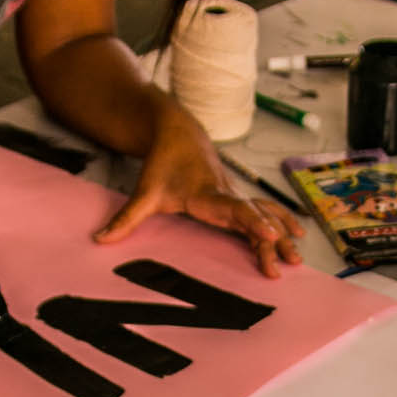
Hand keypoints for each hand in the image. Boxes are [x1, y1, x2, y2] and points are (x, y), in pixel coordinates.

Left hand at [93, 109, 303, 278]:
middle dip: (272, 240)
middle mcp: (228, 195)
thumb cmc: (163, 163)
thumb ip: (126, 218)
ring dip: (282, 234)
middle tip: (286, 263)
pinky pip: (264, 212)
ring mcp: (236, 196)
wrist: (178, 133)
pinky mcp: (237, 199)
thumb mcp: (144, 192)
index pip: (234, 209)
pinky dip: (281, 222)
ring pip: (265, 215)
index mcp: (208, 194)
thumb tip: (100, 240)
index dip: (252, 221)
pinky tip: (295, 236)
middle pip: (256, 218)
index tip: (268, 233)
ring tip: (296, 258)